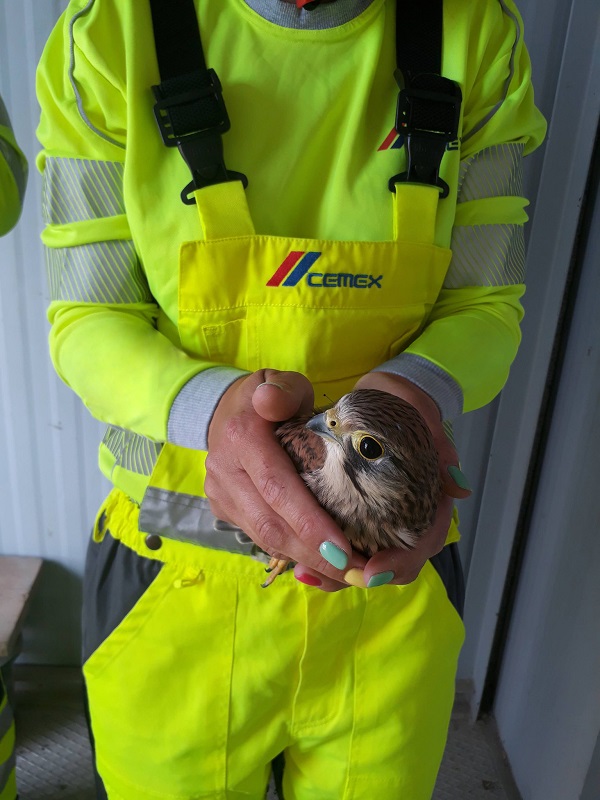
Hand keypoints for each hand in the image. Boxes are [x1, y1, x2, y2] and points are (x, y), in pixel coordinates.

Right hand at [205, 369, 362, 582]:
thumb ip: (283, 390)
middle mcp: (224, 470)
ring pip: (264, 538)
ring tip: (347, 572)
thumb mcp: (281, 383)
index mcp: (241, 437)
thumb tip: (271, 400)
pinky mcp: (223, 509)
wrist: (225, 410)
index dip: (309, 522)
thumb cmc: (269, 396)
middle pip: (271, 524)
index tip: (344, 550)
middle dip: (314, 553)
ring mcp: (220, 494)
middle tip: (357, 572)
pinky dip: (293, 553)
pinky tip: (322, 562)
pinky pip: (259, 537)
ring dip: (306, 560)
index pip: (277, 488)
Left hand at [293, 371, 470, 590]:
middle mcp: (407, 518)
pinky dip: (326, 561)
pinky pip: (344, 548)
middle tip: (336, 576)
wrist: (387, 397)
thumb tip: (458, 486)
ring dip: (340, 575)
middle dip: (364, 576)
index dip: (400, 561)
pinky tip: (302, 565)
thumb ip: (441, 450)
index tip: (374, 570)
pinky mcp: (356, 517)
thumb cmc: (406, 408)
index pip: (421, 544)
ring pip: (366, 563)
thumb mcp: (425, 420)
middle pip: (393, 564)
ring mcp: (381, 521)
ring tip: (309, 573)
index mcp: (428, 502)